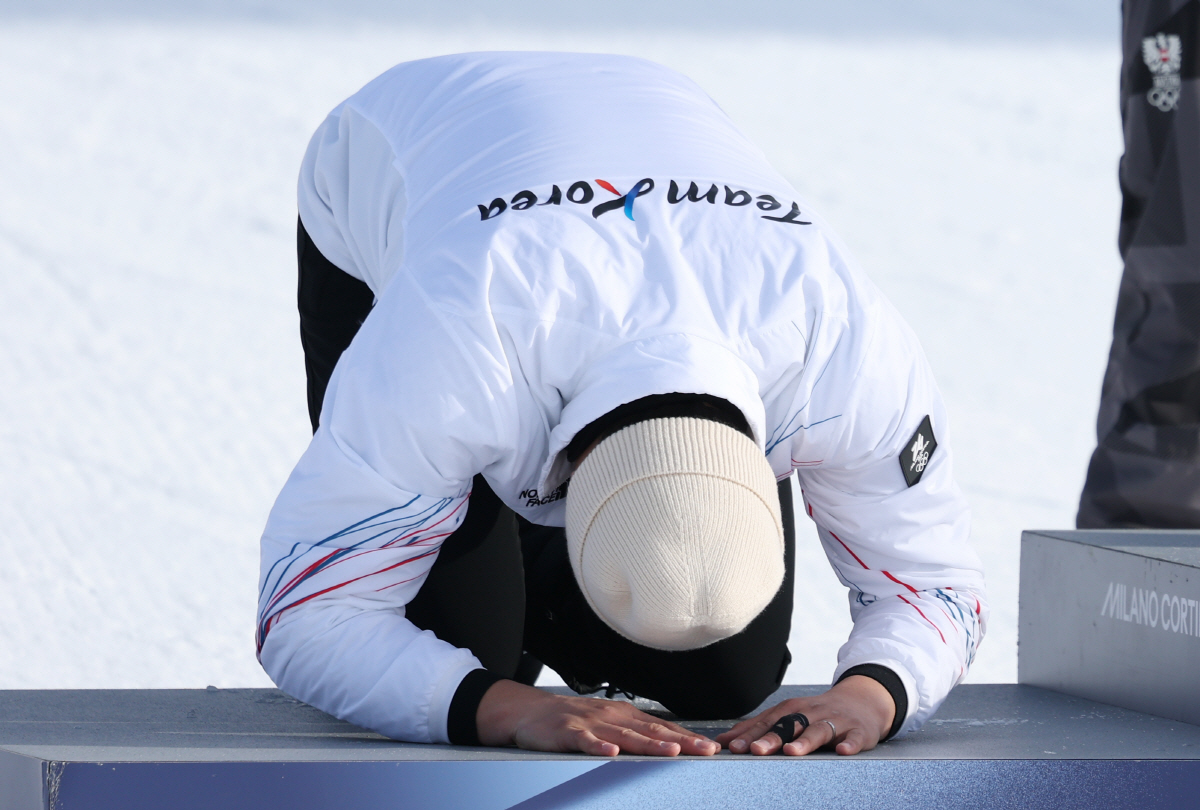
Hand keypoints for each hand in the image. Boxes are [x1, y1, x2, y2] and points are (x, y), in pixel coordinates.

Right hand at [476, 679, 720, 756]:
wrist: (532, 711)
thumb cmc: (575, 719)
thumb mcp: (610, 722)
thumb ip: (638, 733)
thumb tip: (673, 743)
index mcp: (626, 716)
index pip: (663, 727)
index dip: (689, 738)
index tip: (713, 748)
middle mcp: (614, 717)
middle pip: (652, 731)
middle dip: (681, 741)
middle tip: (706, 751)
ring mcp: (592, 724)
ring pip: (625, 736)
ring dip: (650, 744)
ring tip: (671, 752)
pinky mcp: (569, 733)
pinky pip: (587, 741)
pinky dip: (600, 747)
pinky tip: (612, 754)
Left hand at [715, 675, 894, 756]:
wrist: (862, 701)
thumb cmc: (818, 713)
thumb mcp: (790, 716)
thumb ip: (760, 728)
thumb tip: (725, 740)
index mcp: (792, 710)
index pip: (767, 722)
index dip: (749, 734)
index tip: (731, 747)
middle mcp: (811, 712)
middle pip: (789, 725)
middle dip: (771, 737)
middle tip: (755, 750)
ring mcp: (836, 720)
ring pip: (819, 730)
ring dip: (804, 741)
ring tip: (791, 751)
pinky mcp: (859, 731)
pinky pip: (854, 738)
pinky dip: (849, 744)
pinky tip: (842, 751)